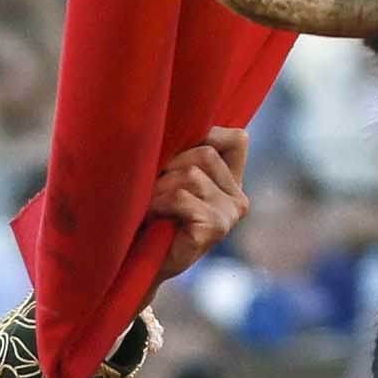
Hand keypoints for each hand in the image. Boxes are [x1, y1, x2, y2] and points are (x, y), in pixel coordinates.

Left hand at [149, 125, 249, 278]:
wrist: (140, 263)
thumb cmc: (151, 215)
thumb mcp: (171, 175)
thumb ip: (186, 152)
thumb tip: (175, 115)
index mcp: (232, 181)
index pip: (237, 139)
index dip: (204, 138)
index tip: (173, 160)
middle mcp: (238, 198)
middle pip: (205, 153)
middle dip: (170, 166)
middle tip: (152, 189)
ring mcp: (230, 215)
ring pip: (192, 174)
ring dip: (161, 187)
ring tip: (150, 205)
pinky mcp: (216, 229)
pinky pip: (182, 197)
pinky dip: (160, 204)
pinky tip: (153, 218)